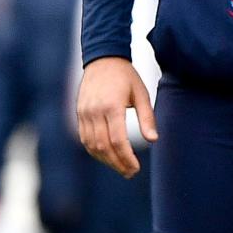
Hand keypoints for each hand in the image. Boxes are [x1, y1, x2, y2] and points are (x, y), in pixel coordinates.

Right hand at [77, 57, 157, 177]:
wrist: (103, 60)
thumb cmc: (126, 77)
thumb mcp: (142, 94)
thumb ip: (147, 118)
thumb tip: (153, 140)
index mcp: (111, 106)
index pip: (117, 141)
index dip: (126, 158)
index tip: (136, 168)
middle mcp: (94, 111)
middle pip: (104, 147)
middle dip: (117, 163)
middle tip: (130, 172)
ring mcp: (84, 113)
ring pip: (92, 145)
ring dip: (106, 160)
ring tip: (120, 167)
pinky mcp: (79, 114)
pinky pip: (85, 138)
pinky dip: (95, 151)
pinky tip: (107, 156)